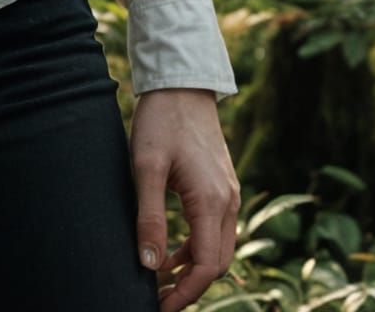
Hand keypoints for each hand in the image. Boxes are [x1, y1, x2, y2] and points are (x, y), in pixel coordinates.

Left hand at [129, 88, 239, 310]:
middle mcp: (228, 202)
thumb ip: (150, 218)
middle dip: (189, 287)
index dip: (184, 294)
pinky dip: (195, 247)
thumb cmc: (162, 121)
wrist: (182, 84)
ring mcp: (228, 194)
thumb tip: (149, 265)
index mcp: (212, 202)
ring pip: (217, 248)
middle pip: (216, 263)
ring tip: (160, 280)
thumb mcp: (146, 167)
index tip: (159, 307)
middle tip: (157, 298)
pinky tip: (170, 251)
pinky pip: (214, 230)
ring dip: (192, 269)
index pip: (205, 267)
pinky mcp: (221, 186)